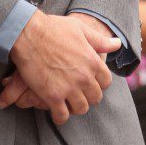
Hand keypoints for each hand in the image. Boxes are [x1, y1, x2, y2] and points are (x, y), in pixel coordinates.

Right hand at [0, 11, 119, 124]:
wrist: (28, 33)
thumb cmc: (53, 28)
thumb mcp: (80, 29)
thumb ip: (100, 41)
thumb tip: (117, 44)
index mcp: (93, 61)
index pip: (106, 82)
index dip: (98, 83)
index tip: (90, 82)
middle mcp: (84, 77)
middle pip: (95, 98)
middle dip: (88, 96)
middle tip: (78, 93)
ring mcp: (69, 88)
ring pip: (81, 109)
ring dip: (75, 107)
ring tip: (68, 102)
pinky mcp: (53, 96)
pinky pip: (62, 116)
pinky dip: (60, 116)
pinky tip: (56, 110)